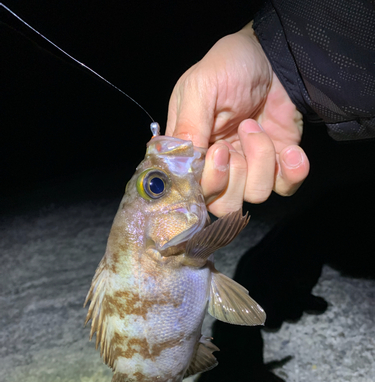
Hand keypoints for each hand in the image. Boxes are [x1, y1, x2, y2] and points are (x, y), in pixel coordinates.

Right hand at [166, 23, 308, 215]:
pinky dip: (291, 172)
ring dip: (261, 160)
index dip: (208, 181)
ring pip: (256, 194)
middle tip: (233, 144)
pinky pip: (285, 187)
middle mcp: (218, 166)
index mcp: (192, 152)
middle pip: (224, 204)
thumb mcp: (201, 87)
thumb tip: (184, 162)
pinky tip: (289, 150)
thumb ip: (189, 124)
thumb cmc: (230, 67)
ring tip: (255, 126)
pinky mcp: (277, 165)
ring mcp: (249, 167)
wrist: (272, 57)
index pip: (194, 191)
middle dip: (235, 177)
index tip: (218, 151)